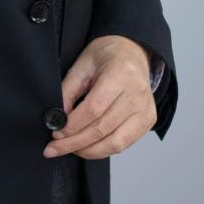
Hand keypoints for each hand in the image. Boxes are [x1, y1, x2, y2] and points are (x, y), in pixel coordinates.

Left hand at [43, 35, 157, 159]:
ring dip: (89, 151)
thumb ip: (68, 92)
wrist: (131, 53)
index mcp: (120, 74)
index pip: (94, 108)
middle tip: (55, 148)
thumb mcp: (81, 66)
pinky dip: (104, 150)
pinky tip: (88, 148)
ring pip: (115, 142)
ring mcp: (145, 109)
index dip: (72, 125)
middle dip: (75, 143)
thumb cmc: (106, 57)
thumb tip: (57, 119)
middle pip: (103, 128)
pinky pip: (125, 144)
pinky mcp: (148, 120)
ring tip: (70, 150)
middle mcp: (136, 93)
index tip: (56, 132)